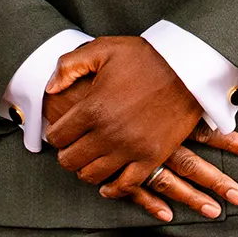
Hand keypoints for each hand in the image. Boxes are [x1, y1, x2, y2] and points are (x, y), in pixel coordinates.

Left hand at [43, 37, 237, 221]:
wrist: (188, 68)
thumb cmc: (145, 56)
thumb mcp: (103, 49)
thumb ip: (69, 66)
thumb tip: (50, 88)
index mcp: (92, 108)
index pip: (57, 136)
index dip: (54, 134)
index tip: (59, 130)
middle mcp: (108, 133)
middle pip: (71, 160)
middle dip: (66, 153)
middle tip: (71, 145)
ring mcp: (130, 148)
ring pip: (93, 175)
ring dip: (85, 169)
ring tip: (88, 159)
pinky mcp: (151, 157)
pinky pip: (125, 185)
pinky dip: (112, 189)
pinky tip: (106, 185)